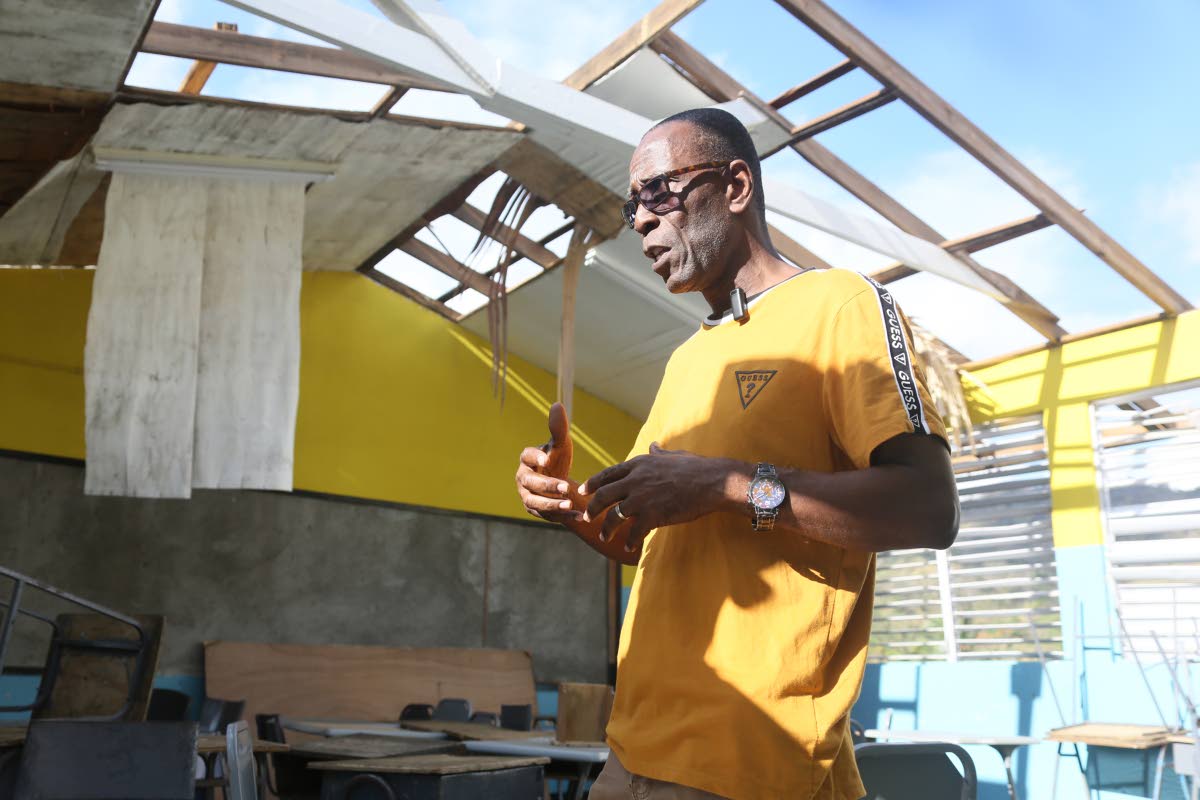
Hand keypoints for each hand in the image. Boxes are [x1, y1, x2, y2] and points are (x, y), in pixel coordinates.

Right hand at [515, 402, 583, 522]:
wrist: (558, 482)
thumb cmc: (557, 459)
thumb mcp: (560, 444)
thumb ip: (558, 428)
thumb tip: (557, 405)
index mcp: (526, 459)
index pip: (526, 456)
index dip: (535, 457)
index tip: (547, 459)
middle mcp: (523, 479)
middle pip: (531, 483)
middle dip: (547, 486)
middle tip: (565, 487)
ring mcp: (527, 496)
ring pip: (536, 502)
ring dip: (553, 505)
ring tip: (570, 504)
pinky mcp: (536, 511)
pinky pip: (548, 516)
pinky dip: (563, 516)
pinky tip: (579, 515)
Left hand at [579, 443, 733, 552]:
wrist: (712, 482)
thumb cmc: (695, 467)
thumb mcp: (672, 455)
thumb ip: (658, 453)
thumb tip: (653, 445)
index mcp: (638, 465)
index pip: (608, 474)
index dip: (593, 483)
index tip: (583, 490)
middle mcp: (635, 480)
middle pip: (604, 495)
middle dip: (592, 507)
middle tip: (587, 516)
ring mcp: (642, 498)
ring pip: (614, 516)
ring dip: (606, 528)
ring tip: (604, 537)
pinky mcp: (652, 515)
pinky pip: (634, 532)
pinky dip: (630, 542)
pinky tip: (629, 549)